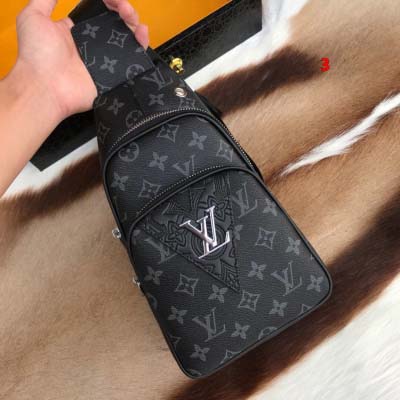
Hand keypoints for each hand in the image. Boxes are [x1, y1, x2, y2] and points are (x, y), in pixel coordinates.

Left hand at [14, 0, 148, 120]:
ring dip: (134, 23)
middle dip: (124, 10)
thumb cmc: (37, 55)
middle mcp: (93, 45)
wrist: (45, 86)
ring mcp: (105, 61)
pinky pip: (133, 61)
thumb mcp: (33, 17)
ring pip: (128, 39)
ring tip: (131, 16)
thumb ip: (45, 0)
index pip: (98, 11)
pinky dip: (141, 46)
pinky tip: (142, 34)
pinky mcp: (114, 76)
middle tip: (123, 6)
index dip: (108, 2)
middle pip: (116, 23)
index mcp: (77, 31)